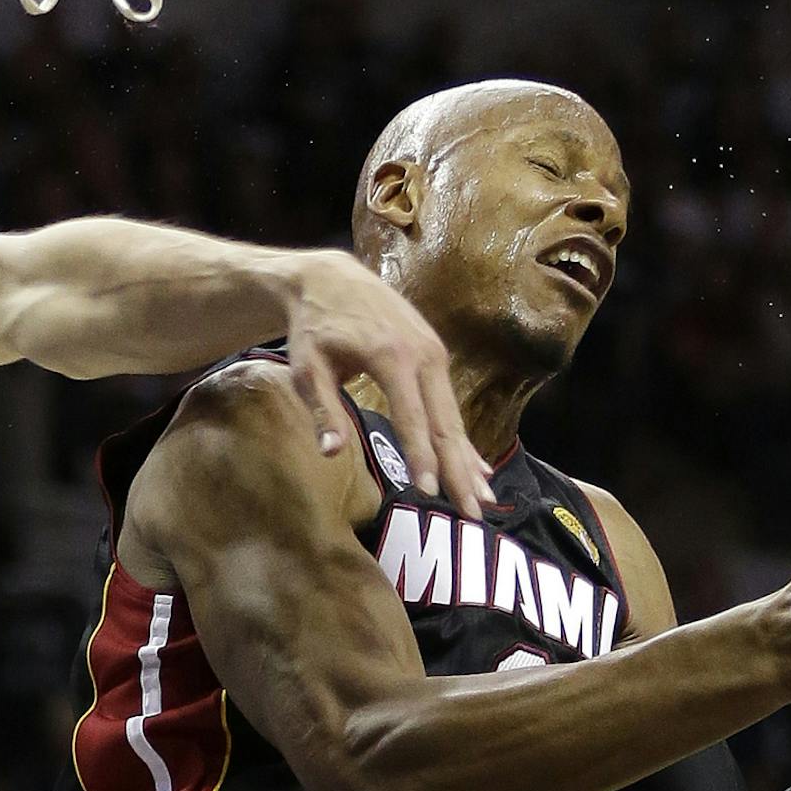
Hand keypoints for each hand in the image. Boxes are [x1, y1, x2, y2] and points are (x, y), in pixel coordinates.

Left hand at [278, 250, 493, 516]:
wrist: (332, 277)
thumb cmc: (315, 325)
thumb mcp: (307, 366)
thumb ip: (323, 409)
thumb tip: (330, 452)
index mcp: (393, 357)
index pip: (412, 419)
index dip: (421, 458)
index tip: (429, 492)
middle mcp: (424, 354)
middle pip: (446, 423)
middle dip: (459, 471)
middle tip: (472, 513)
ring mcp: (435, 353)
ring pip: (454, 417)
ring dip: (469, 461)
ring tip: (484, 500)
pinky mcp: (436, 355)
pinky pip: (450, 404)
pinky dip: (463, 438)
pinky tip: (479, 468)